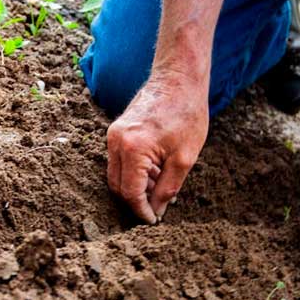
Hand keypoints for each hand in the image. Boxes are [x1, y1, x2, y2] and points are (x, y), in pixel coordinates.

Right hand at [106, 74, 208, 223]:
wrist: (179, 79)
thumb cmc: (186, 114)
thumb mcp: (184, 158)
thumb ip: (167, 188)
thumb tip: (157, 210)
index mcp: (133, 149)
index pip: (130, 192)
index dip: (141, 211)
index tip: (153, 220)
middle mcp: (116, 142)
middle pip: (117, 186)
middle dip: (136, 201)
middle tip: (157, 208)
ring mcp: (113, 135)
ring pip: (116, 174)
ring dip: (135, 186)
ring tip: (161, 187)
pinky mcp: (116, 131)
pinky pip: (119, 161)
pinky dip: (134, 172)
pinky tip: (155, 172)